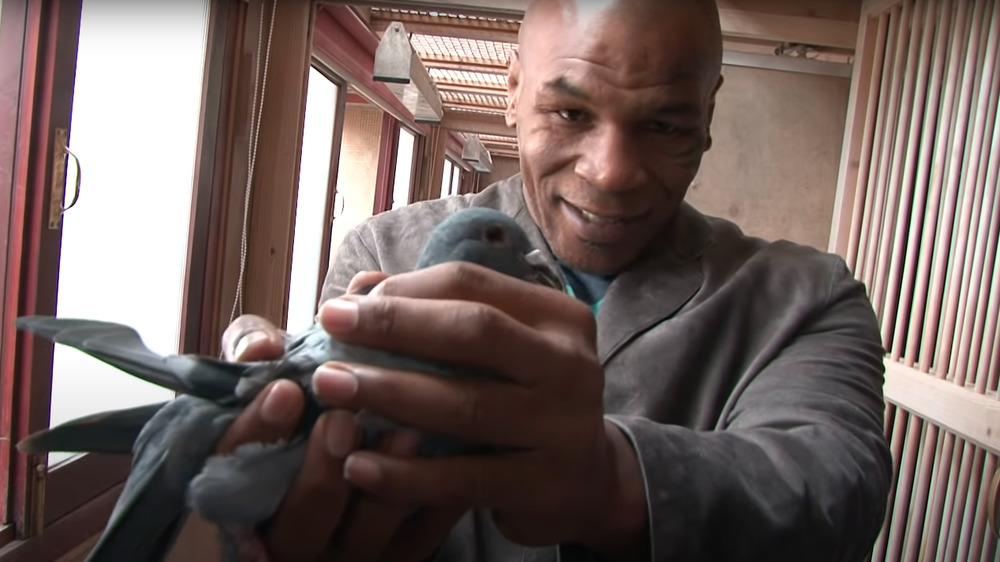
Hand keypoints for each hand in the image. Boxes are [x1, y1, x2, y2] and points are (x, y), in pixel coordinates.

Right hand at [214, 271, 465, 561]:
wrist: (353, 464)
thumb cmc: (307, 403)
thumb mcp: (275, 374)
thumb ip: (254, 351)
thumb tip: (259, 346)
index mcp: (246, 485)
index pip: (237, 468)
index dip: (259, 432)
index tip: (285, 390)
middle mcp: (293, 531)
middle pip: (300, 521)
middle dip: (320, 473)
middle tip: (342, 421)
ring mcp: (349, 551)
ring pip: (364, 537)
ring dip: (387, 488)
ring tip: (408, 434)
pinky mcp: (401, 552)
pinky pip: (423, 535)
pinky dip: (440, 496)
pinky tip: (459, 453)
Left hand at [309, 262, 648, 556]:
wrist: (588, 480)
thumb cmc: (524, 400)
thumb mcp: (497, 352)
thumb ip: (436, 316)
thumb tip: (361, 288)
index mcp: (555, 316)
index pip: (470, 284)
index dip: (401, 291)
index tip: (340, 307)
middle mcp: (569, 364)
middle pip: (473, 332)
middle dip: (393, 327)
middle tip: (329, 331)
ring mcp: (563, 425)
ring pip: (467, 404)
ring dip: (390, 393)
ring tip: (331, 391)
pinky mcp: (545, 484)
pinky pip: (464, 477)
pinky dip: (406, 475)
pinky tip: (358, 468)